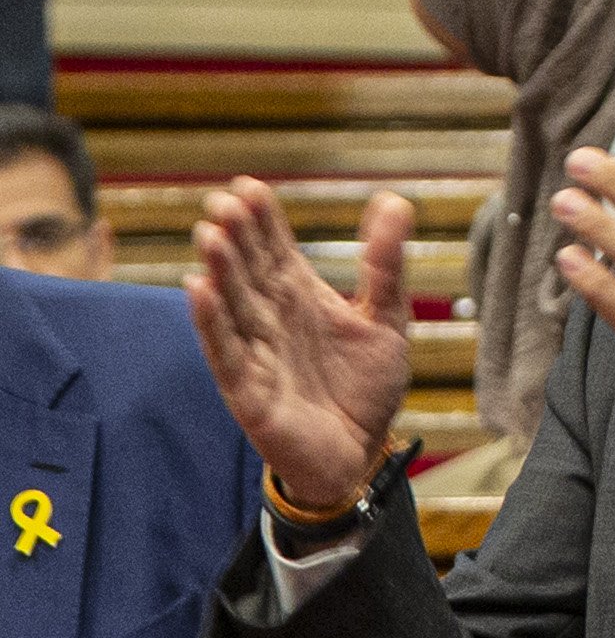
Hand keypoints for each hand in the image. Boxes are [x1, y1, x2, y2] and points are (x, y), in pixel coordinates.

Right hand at [187, 181, 413, 507]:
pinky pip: (225, 353)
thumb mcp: (386, 318)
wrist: (363, 451)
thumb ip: (385, 265)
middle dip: (235, 236)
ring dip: (219, 271)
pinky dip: (211, 323)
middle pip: (248, 270)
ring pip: (232, 305)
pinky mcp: (249, 390)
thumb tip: (394, 201)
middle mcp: (271, 319)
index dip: (262, 220)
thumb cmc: (366, 386)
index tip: (249, 187)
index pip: (275, 250)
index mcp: (300, 297)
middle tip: (223, 202)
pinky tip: (198, 290)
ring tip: (209, 234)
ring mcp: (256, 352)